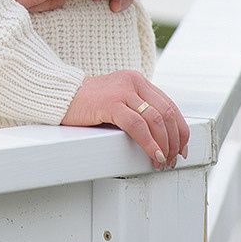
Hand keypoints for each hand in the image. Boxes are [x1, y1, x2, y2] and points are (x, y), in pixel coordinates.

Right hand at [64, 70, 187, 167]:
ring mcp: (122, 91)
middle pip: (167, 113)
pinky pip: (137, 126)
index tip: (181, 148)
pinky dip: (149, 143)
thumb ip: (137, 109)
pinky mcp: (110, 103)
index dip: (180, 130)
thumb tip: (161, 137)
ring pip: (156, 120)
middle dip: (174, 140)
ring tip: (163, 161)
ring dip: (164, 145)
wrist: (59, 95)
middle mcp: (133, 82)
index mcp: (137, 80)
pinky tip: (153, 155)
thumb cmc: (87, 104)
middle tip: (172, 159)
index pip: (169, 105)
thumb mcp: (118, 101)